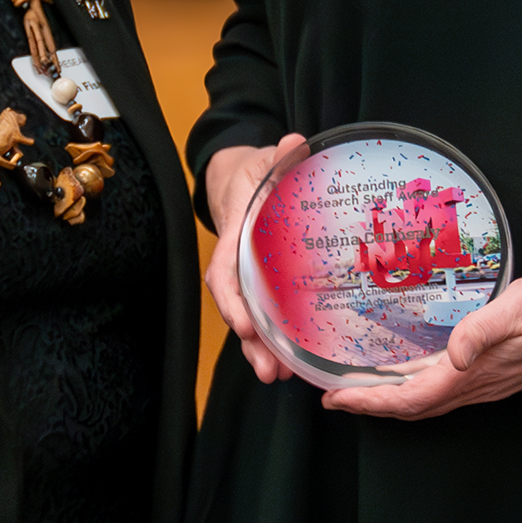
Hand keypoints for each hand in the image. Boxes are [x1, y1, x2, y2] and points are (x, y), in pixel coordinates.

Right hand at [200, 135, 306, 385]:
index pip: (225, 271)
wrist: (241, 177)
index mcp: (234, 233)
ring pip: (251, 318)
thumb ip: (279, 156)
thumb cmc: (252, 171)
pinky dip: (276, 339)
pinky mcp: (267, 283)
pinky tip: (294, 363)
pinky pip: (267, 314)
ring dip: (262, 350)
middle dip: (250, 342)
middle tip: (270, 372)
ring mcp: (251, 276)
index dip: (233, 301)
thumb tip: (296, 144)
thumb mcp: (264, 160)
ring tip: (280, 377)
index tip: (245, 326)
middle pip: (237, 307)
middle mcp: (238, 261)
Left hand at [322, 247, 521, 419]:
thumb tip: (452, 356)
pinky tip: (411, 369)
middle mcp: (484, 384)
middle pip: (416, 407)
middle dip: (372, 405)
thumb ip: (485, 329)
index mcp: (481, 372)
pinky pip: (451, 387)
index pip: (414, 399)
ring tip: (360, 386)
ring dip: (393, 397)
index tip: (334, 400)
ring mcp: (495, 380)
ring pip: (432, 400)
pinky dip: (419, 386)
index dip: (371, 402)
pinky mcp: (505, 369)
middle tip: (332, 397)